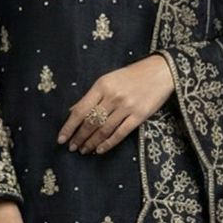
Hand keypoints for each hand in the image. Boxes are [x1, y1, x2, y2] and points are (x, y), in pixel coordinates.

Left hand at [58, 53, 175, 154]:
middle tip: (72, 147)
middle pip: (91, 122)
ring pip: (104, 130)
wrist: (161, 72)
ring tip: (84, 150)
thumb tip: (73, 111)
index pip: (80, 110)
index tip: (61, 138)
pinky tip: (100, 150)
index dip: (69, 127)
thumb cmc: (132, 75)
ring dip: (92, 142)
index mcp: (102, 85)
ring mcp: (127, 107)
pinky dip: (108, 143)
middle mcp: (113, 97)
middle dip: (79, 137)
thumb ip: (91, 96)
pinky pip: (120, 133)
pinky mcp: (139, 116)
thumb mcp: (108, 79)